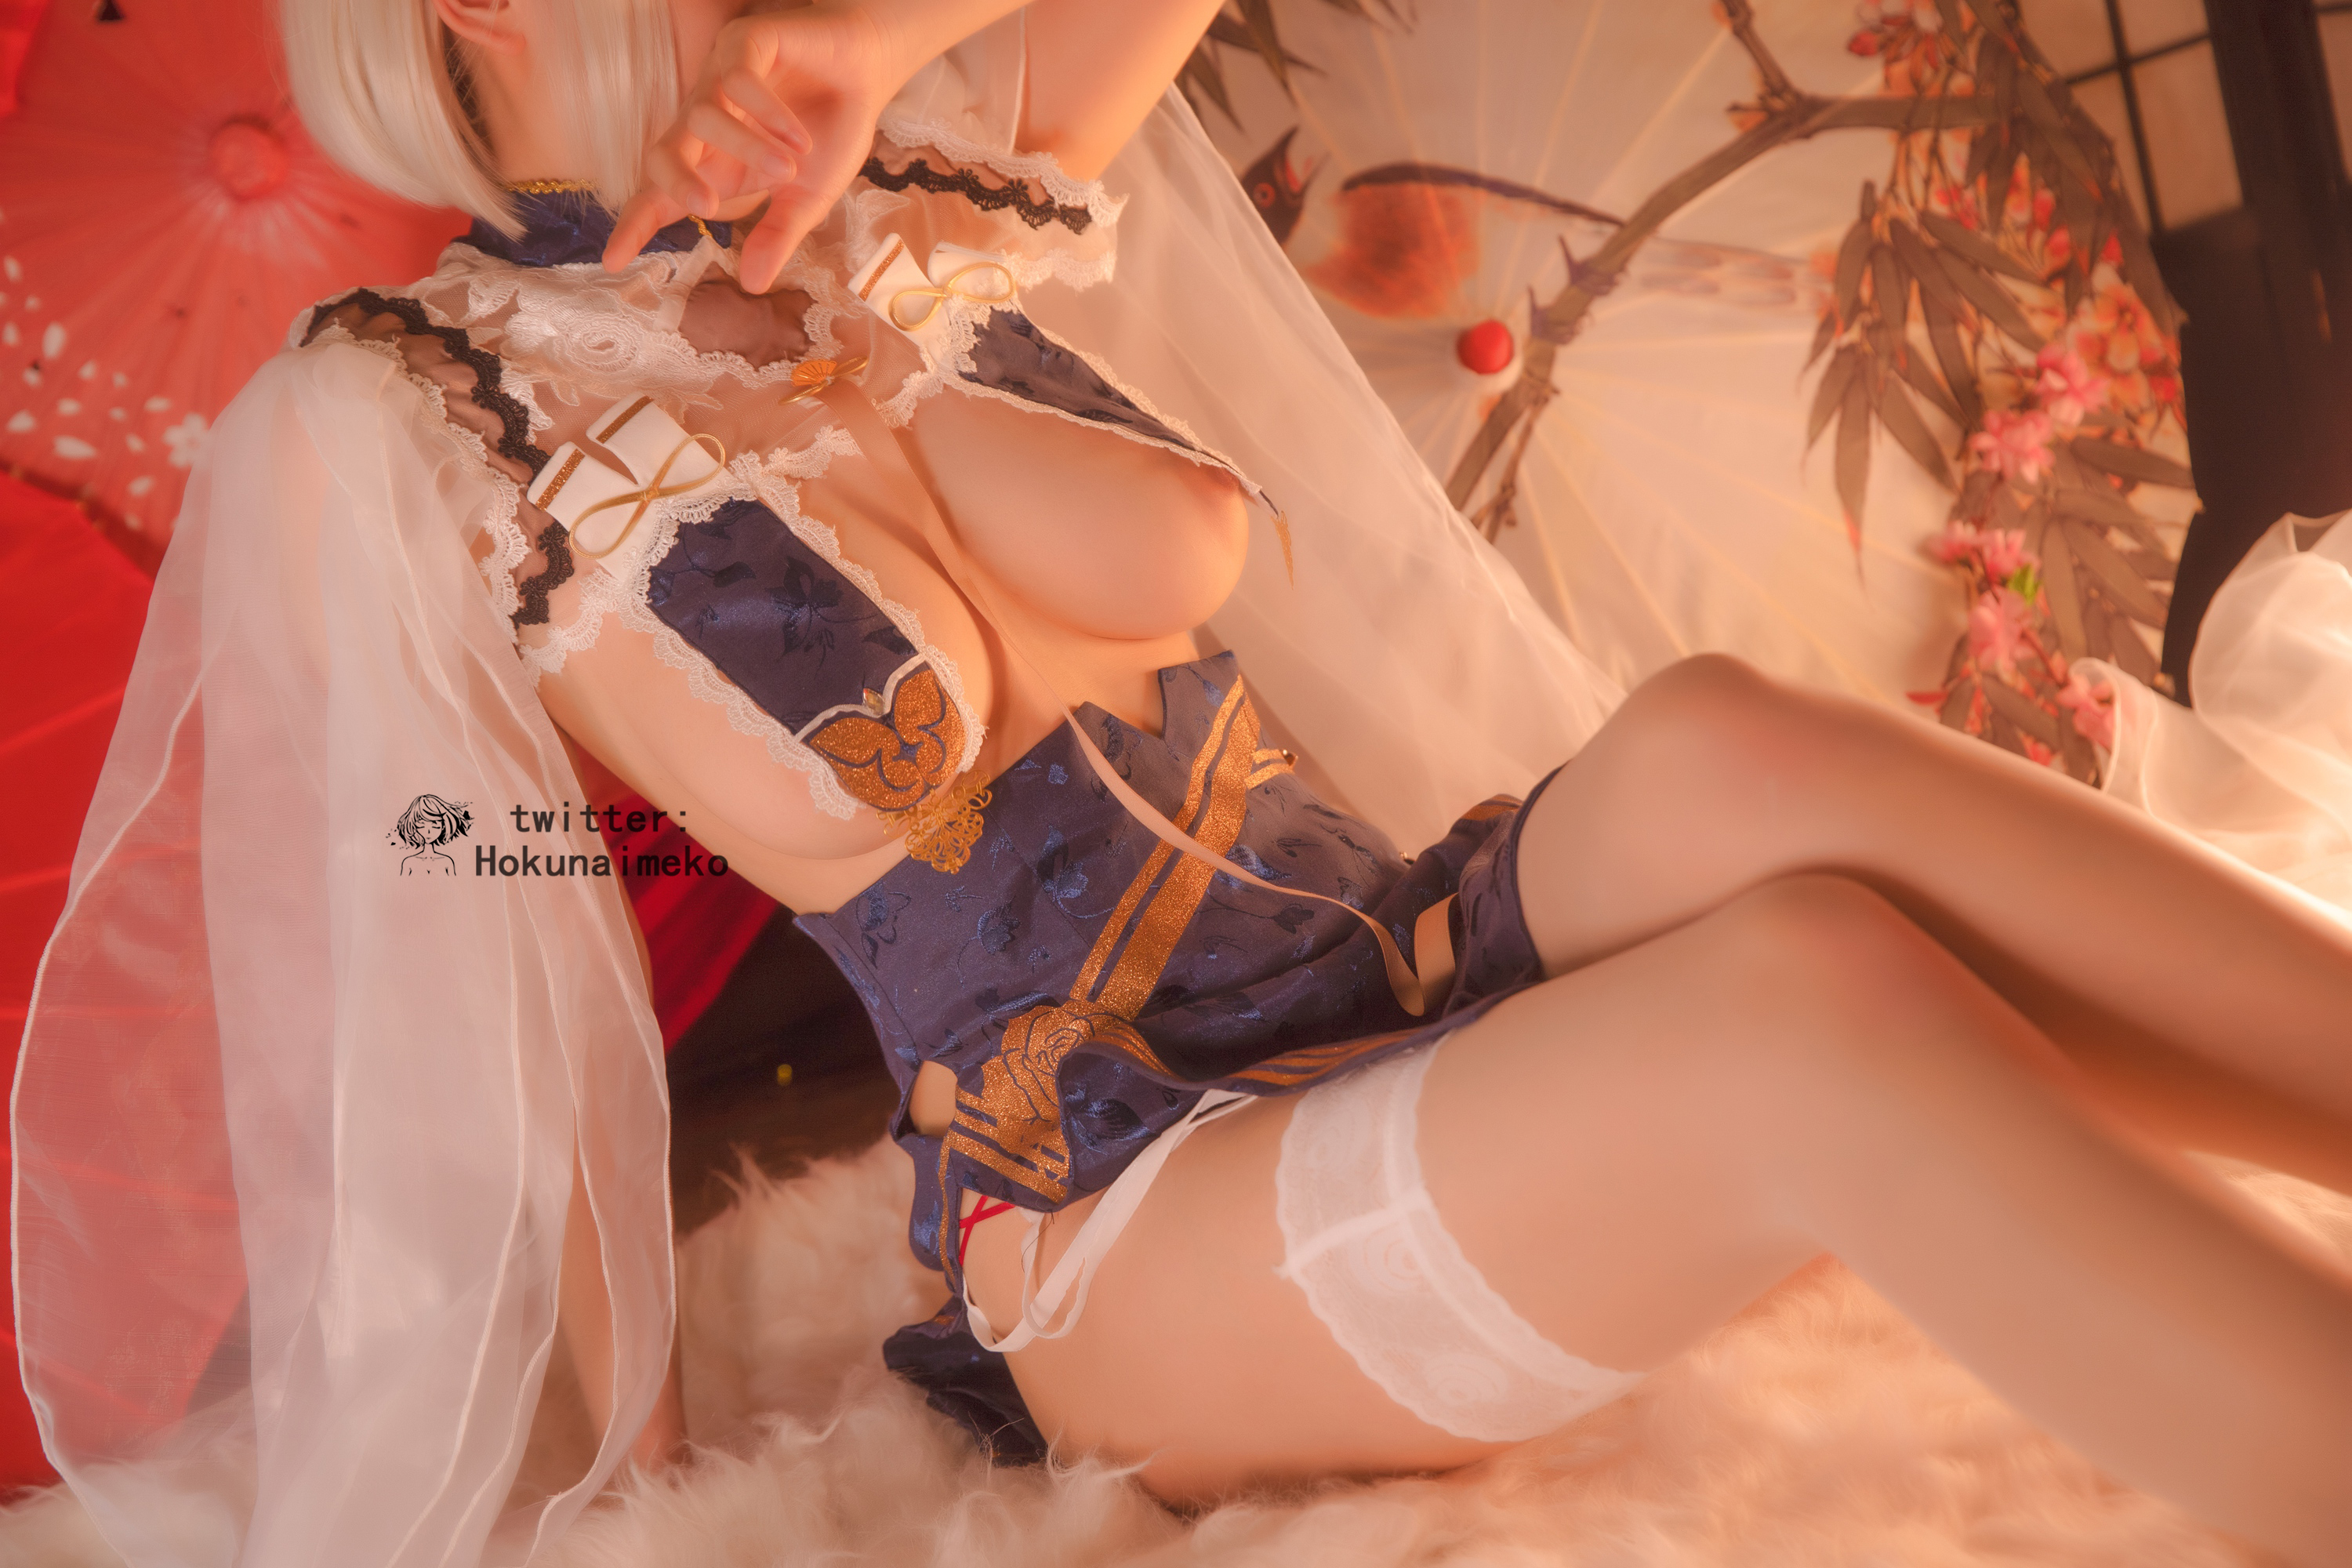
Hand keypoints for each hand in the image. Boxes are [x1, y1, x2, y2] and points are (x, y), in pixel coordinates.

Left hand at [604, 2, 903, 293]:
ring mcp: (721, 79)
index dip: (636, 225)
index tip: (612, 261)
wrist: (868, 73)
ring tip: (790, 168)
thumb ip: (777, 235)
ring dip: (748, 148)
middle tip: (706, 204)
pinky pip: (738, 79)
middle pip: (661, 153)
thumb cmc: (831, 131)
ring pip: (704, 116)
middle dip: (677, 181)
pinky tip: (799, 135)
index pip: (663, 195)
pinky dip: (768, 113)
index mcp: (716, 162)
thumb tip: (754, 285)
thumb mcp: (807, 196)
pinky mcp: (746, 43)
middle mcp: (707, 121)